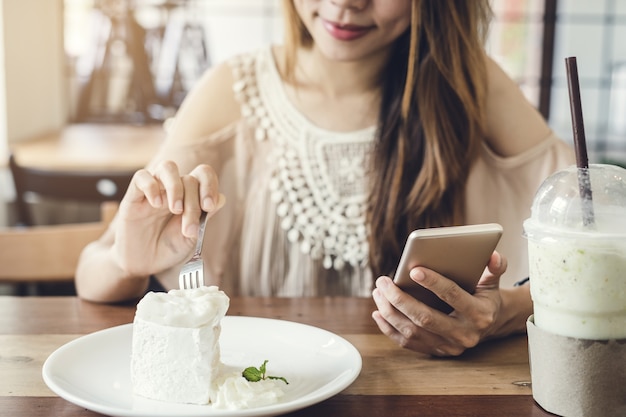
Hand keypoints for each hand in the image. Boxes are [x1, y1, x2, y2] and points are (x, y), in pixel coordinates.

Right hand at [111, 160, 224, 275]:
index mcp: (191, 196)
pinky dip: (151, 186)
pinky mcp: (134, 196)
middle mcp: (174, 189)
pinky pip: (142, 176)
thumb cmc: (170, 249)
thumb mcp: (192, 237)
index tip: (209, 207)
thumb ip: (205, 218)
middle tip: (189, 227)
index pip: (203, 175)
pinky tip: (156, 204)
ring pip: (168, 167)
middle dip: (193, 204)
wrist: (145, 264)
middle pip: (189, 178)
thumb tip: (221, 198)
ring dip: (176, 188)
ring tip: (175, 210)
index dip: (210, 186)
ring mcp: (155, 190)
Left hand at [372, 251, 507, 355]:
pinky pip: (408, 343)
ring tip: (378, 292)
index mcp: (479, 314)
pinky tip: (378, 312)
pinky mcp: (437, 352)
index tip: (413, 269)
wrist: (489, 324)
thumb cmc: (484, 296)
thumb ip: (495, 268)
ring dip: (390, 312)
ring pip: (412, 332)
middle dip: (400, 299)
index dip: (433, 282)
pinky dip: (389, 329)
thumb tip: (494, 255)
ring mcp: (449, 347)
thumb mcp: (492, 281)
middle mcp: (464, 334)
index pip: (453, 296)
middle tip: (383, 281)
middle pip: (425, 318)